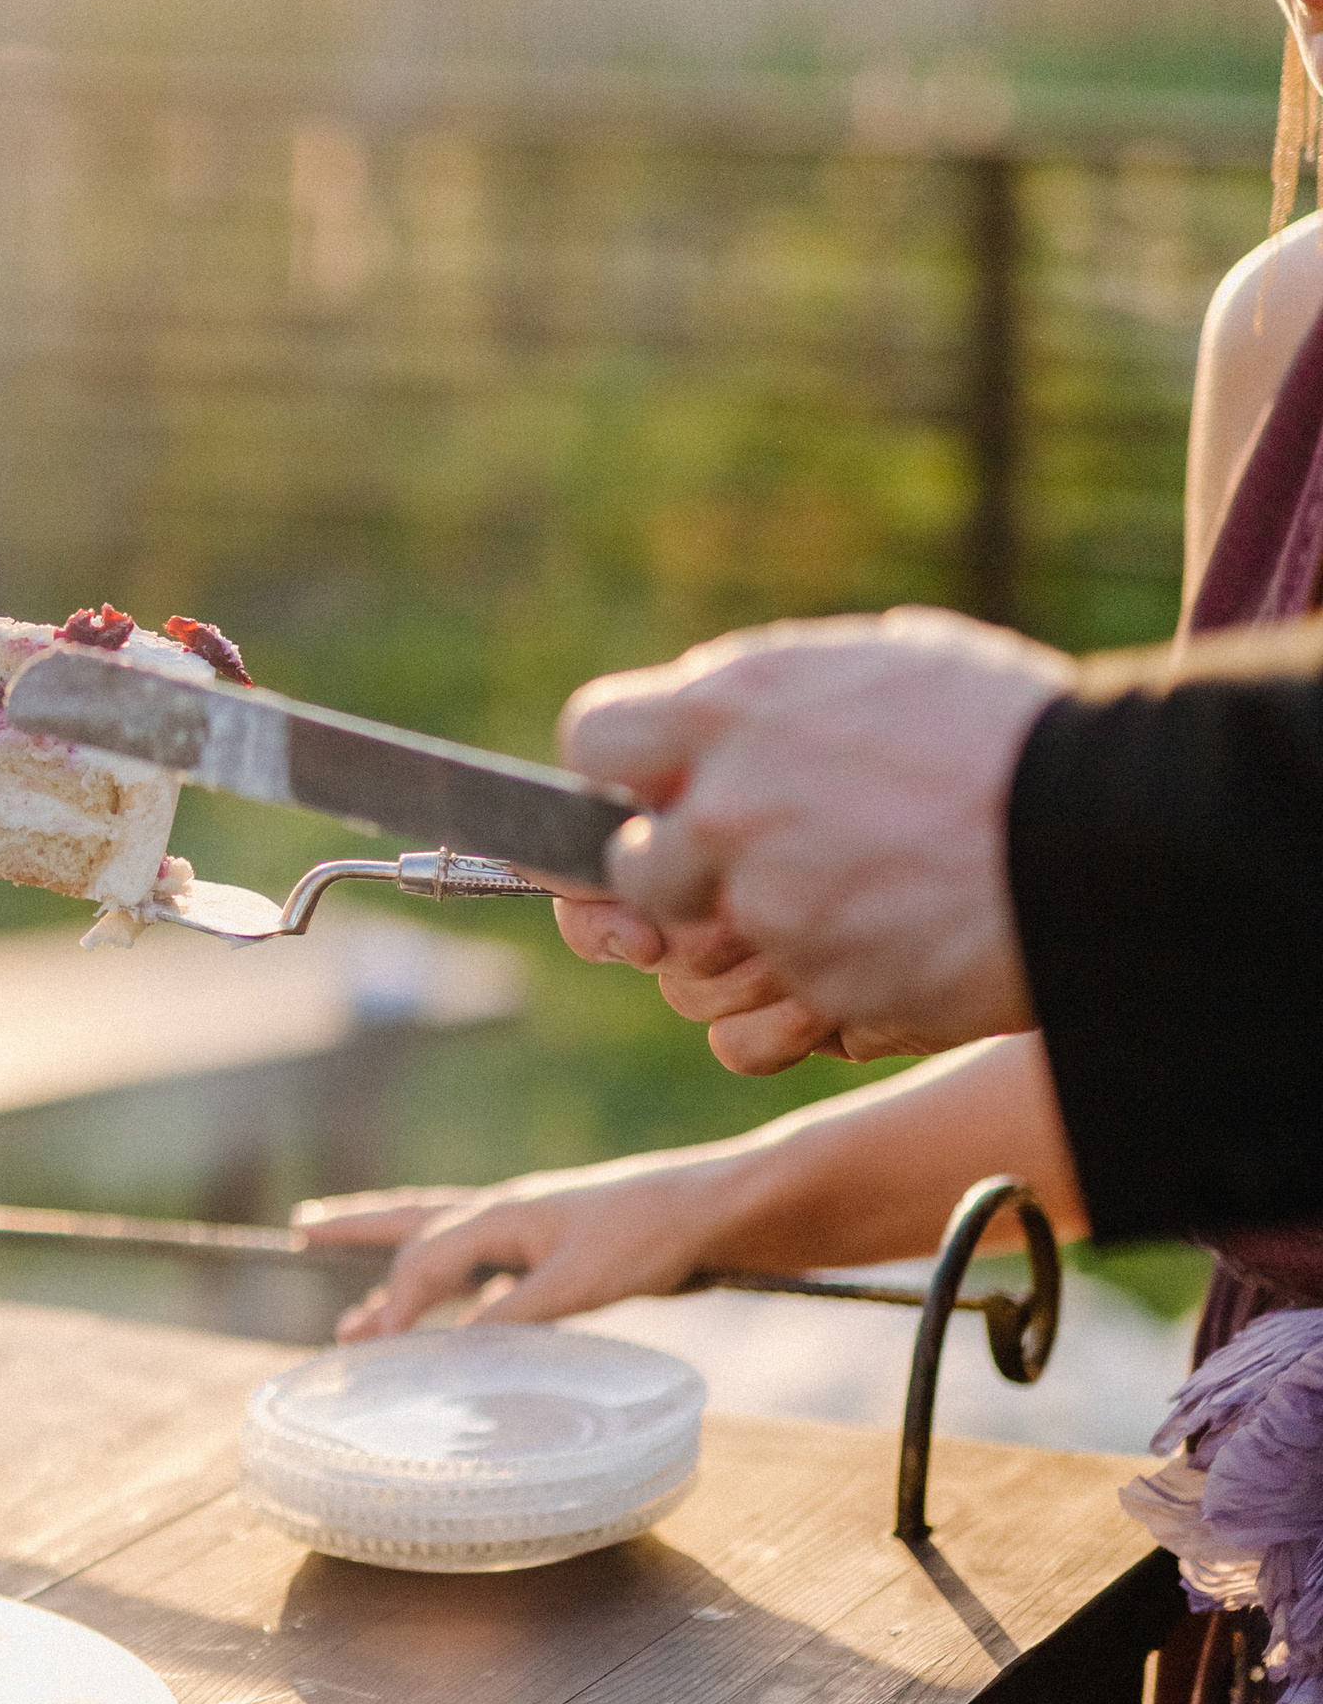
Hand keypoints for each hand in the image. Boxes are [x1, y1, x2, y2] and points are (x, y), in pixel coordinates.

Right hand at [293, 1158, 742, 1338]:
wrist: (712, 1213)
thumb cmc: (648, 1237)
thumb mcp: (579, 1283)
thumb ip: (515, 1317)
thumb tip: (454, 1352)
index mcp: (502, 1215)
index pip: (426, 1259)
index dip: (396, 1305)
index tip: (368, 1348)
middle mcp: (505, 1216)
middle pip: (414, 1222)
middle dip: (358, 1231)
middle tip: (301, 1230)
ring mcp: (529, 1232)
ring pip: (446, 1249)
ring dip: (401, 1273)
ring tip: (360, 1311)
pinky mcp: (556, 1254)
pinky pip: (484, 1275)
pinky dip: (456, 1296)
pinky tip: (456, 1326)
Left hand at [559, 611, 1067, 1049]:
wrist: (1109, 832)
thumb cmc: (1007, 736)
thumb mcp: (878, 668)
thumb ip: (769, 704)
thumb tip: (700, 723)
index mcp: (733, 708)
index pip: (594, 740)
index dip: (621, 777)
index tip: (655, 797)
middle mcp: (724, 807)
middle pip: (626, 869)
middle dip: (676, 881)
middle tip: (750, 876)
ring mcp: (764, 906)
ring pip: (683, 966)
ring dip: (742, 956)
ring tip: (835, 922)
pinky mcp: (811, 990)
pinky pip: (750, 1036)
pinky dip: (802, 1016)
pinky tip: (871, 972)